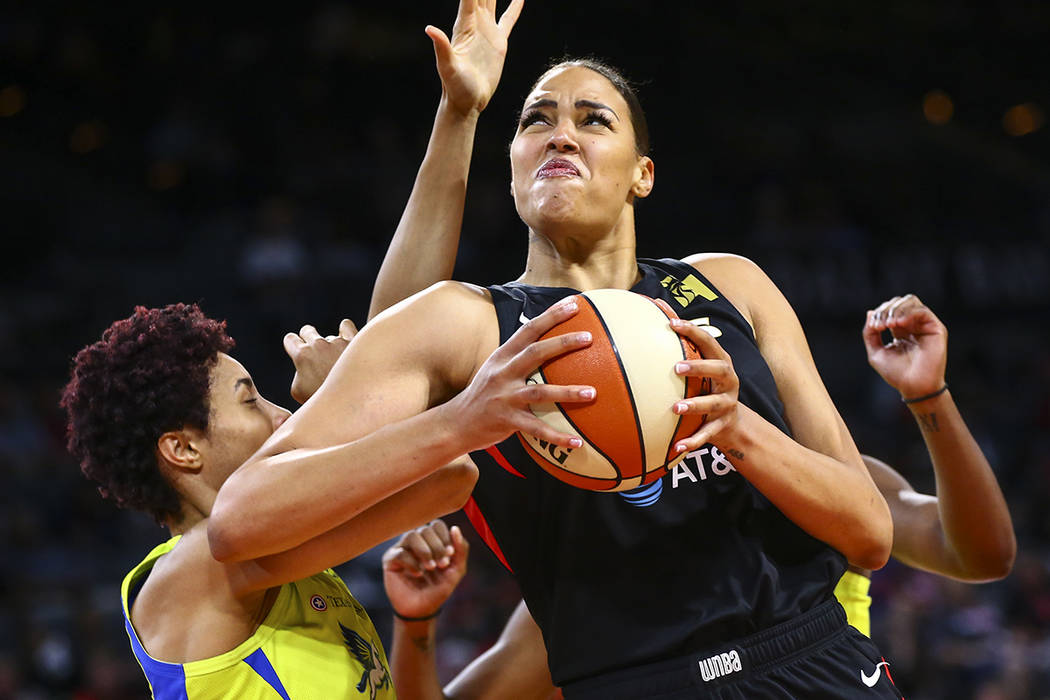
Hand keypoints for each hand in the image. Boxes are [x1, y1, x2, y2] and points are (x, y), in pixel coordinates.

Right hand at [283, 319, 357, 402]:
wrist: (353, 400)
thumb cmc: (324, 398)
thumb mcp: (298, 392)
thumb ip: (297, 374)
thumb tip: (303, 367)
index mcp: (301, 355)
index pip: (290, 339)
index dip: (293, 346)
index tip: (298, 352)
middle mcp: (318, 344)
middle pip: (307, 330)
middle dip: (309, 340)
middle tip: (316, 355)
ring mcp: (337, 341)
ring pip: (329, 335)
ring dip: (331, 345)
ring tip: (338, 362)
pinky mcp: (354, 340)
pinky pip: (346, 325)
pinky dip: (345, 330)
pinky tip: (347, 341)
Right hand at [383, 520, 468, 619]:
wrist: (421, 610)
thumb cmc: (437, 589)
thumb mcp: (456, 571)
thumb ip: (460, 550)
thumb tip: (455, 528)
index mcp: (432, 540)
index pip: (437, 525)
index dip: (445, 537)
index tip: (450, 555)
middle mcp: (416, 542)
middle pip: (425, 529)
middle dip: (437, 546)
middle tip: (441, 565)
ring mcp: (402, 549)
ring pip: (412, 535)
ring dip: (424, 551)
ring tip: (430, 567)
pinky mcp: (390, 560)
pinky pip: (400, 552)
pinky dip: (412, 563)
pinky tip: (417, 574)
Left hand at [425, 0, 524, 116]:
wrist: (466, 102)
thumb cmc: (455, 88)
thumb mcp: (448, 67)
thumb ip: (441, 47)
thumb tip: (429, 29)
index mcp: (465, 24)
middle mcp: (475, 23)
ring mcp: (487, 31)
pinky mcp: (497, 42)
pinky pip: (507, 19)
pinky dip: (514, 7)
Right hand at [445, 298, 594, 450]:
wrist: (455, 423)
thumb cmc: (482, 395)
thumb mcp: (494, 369)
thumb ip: (517, 357)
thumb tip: (548, 344)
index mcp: (502, 357)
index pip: (528, 329)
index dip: (551, 315)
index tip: (574, 304)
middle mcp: (503, 373)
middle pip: (536, 352)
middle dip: (563, 343)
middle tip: (589, 338)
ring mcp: (505, 397)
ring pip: (540, 392)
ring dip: (568, 392)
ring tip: (593, 393)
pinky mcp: (507, 421)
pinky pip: (537, 428)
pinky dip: (558, 436)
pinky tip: (577, 442)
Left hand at [663, 307, 741, 453]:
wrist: (732, 423)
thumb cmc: (707, 385)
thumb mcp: (700, 366)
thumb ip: (681, 342)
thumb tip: (654, 307)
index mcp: (720, 362)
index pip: (709, 341)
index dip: (692, 330)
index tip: (671, 324)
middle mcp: (729, 381)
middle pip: (720, 369)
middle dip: (700, 367)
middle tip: (676, 368)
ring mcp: (727, 405)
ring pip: (714, 404)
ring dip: (695, 405)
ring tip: (675, 408)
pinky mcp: (722, 427)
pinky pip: (707, 435)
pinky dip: (693, 442)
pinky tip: (676, 448)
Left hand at [863, 294, 946, 397]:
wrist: (914, 387)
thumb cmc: (897, 373)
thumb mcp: (876, 352)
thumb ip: (870, 333)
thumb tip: (870, 312)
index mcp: (900, 330)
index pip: (890, 309)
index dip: (879, 313)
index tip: (874, 327)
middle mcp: (914, 325)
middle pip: (900, 302)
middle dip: (886, 310)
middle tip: (880, 325)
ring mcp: (925, 326)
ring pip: (911, 301)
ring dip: (896, 309)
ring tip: (889, 324)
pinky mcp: (936, 328)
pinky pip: (922, 311)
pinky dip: (908, 313)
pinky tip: (899, 324)